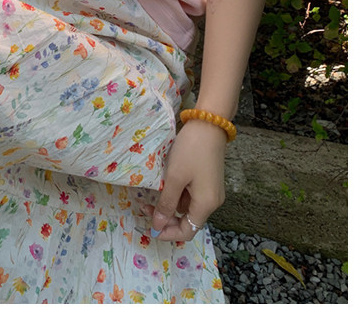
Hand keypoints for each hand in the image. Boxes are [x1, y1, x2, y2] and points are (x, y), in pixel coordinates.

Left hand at [140, 118, 226, 240]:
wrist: (209, 124)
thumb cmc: (191, 151)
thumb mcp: (175, 177)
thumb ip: (166, 203)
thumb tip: (158, 226)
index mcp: (206, 205)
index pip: (187, 232)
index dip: (167, 233)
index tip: (148, 225)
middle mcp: (212, 202)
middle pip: (187, 221)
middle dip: (165, 218)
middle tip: (145, 207)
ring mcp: (211, 191)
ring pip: (187, 207)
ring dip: (169, 205)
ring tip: (151, 195)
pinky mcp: (207, 180)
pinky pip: (190, 195)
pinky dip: (177, 194)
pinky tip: (165, 184)